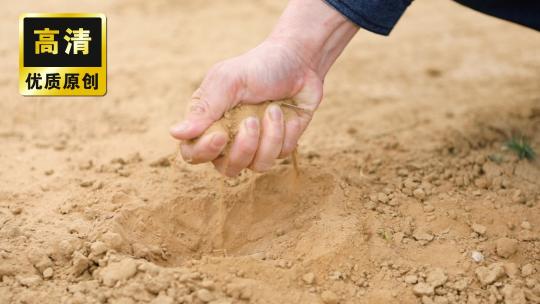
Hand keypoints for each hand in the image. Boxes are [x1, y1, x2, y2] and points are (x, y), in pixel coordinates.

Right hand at [170, 0, 357, 175]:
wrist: (299, 61)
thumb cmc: (259, 66)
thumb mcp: (229, 81)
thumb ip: (204, 108)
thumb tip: (175, 134)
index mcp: (208, 121)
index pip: (193, 153)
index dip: (205, 151)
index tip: (221, 135)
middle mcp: (230, 138)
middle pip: (227, 168)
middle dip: (243, 148)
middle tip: (252, 121)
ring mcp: (256, 144)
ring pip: (257, 166)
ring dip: (269, 138)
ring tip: (274, 110)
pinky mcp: (280, 145)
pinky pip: (281, 154)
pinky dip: (286, 132)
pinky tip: (287, 112)